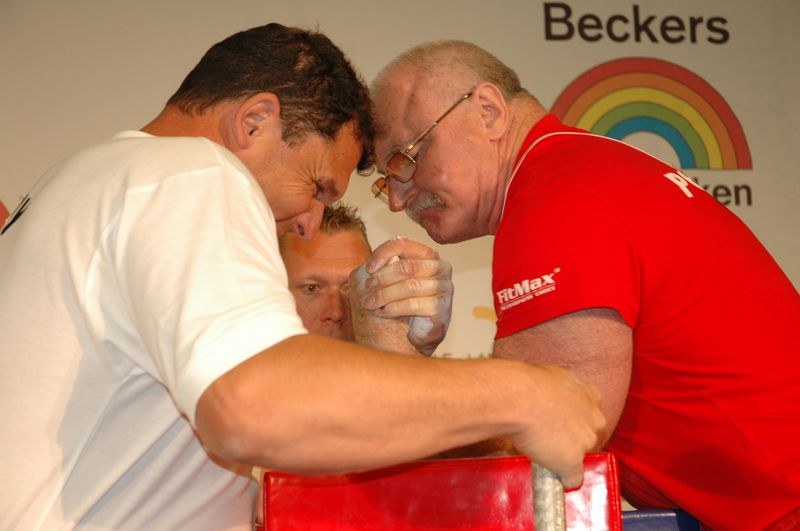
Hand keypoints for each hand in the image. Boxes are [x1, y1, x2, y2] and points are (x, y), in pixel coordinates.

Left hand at [361, 236, 453, 354]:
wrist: (408, 333)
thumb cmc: (397, 301)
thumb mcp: (385, 280)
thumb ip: (380, 267)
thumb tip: (371, 266)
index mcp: (426, 254)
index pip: (403, 244)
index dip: (382, 254)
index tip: (368, 269)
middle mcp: (441, 267)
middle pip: (407, 266)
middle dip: (382, 278)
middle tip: (367, 288)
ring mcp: (445, 287)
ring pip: (410, 286)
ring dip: (384, 295)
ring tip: (370, 303)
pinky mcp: (442, 307)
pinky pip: (414, 304)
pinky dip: (393, 308)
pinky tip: (382, 312)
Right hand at [508, 364, 604, 488]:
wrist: (519, 398)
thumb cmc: (527, 383)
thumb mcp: (550, 377)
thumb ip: (557, 389)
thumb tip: (546, 396)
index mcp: (589, 394)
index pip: (590, 412)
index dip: (573, 417)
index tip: (560, 419)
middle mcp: (593, 418)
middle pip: (588, 434)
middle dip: (573, 436)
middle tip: (550, 434)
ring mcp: (585, 441)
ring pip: (580, 455)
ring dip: (566, 455)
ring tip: (542, 450)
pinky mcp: (572, 461)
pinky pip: (572, 478)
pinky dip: (563, 479)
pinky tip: (553, 476)